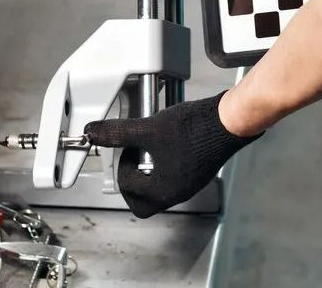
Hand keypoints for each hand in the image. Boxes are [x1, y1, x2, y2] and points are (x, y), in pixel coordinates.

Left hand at [84, 92, 261, 217]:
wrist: (228, 121)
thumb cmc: (193, 129)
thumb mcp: (149, 128)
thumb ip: (118, 133)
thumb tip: (93, 133)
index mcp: (162, 191)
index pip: (128, 189)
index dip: (122, 164)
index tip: (127, 146)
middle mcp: (176, 193)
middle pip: (142, 200)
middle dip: (131, 178)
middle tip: (132, 156)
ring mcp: (189, 185)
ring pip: (158, 189)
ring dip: (147, 171)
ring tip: (149, 146)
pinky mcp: (198, 173)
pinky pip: (173, 178)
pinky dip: (163, 164)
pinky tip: (166, 142)